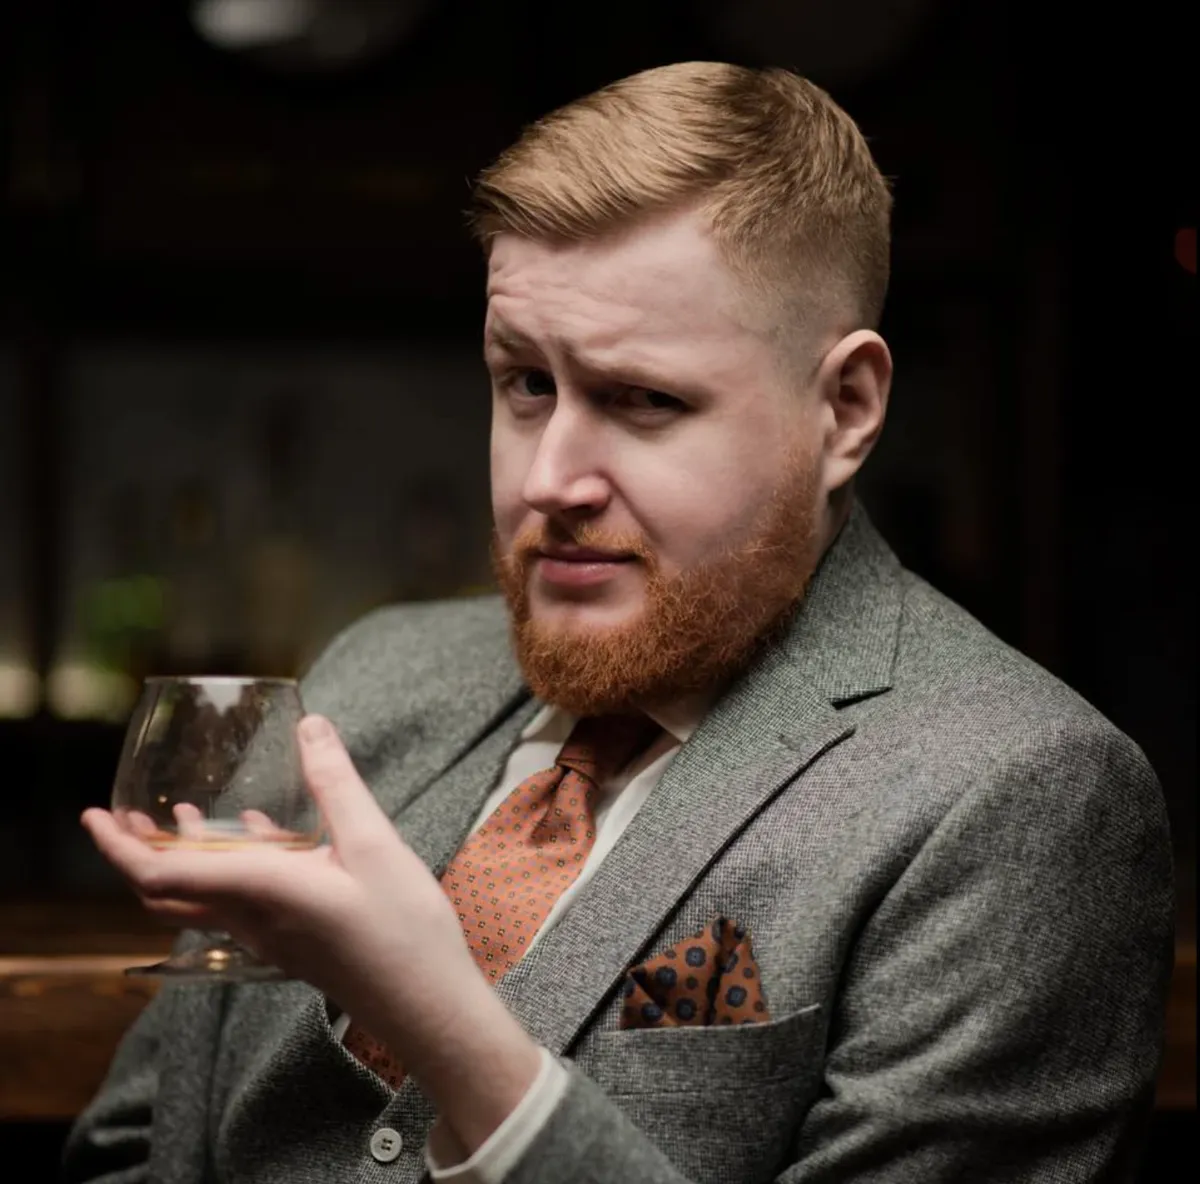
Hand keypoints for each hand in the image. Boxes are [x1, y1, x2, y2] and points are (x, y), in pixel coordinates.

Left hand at [82, 715, 540, 1133]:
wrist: (426, 1006)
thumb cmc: (402, 929)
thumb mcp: (374, 844)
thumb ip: (336, 784)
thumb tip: (311, 727)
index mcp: (261, 891)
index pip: (162, 875)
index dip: (119, 847)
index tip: (94, 815)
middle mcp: (253, 919)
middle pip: (169, 891)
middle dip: (138, 852)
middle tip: (125, 814)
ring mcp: (271, 936)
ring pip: (204, 896)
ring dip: (184, 856)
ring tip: (180, 813)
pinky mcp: (293, 942)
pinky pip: (240, 902)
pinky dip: (231, 866)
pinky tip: (261, 835)